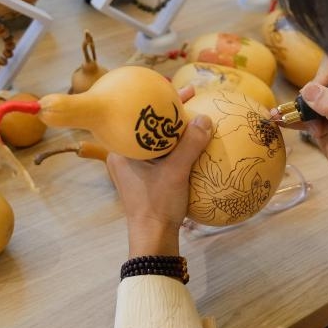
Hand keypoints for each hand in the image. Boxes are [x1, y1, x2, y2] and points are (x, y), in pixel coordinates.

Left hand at [107, 87, 212, 256]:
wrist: (153, 238)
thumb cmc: (157, 205)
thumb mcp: (175, 172)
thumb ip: (189, 145)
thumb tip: (205, 119)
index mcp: (122, 150)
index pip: (140, 116)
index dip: (160, 99)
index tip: (180, 89)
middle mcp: (125, 155)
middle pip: (148, 125)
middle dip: (170, 111)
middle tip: (191, 97)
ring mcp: (136, 168)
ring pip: (156, 139)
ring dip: (175, 128)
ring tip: (195, 115)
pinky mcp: (147, 178)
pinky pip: (162, 153)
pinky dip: (177, 145)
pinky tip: (195, 142)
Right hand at [288, 58, 327, 224]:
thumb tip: (309, 90)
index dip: (325, 72)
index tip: (319, 88)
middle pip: (318, 82)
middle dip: (307, 95)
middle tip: (303, 108)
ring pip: (307, 102)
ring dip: (293, 107)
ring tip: (278, 113)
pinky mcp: (320, 126)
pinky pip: (302, 118)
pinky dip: (290, 118)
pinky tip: (277, 119)